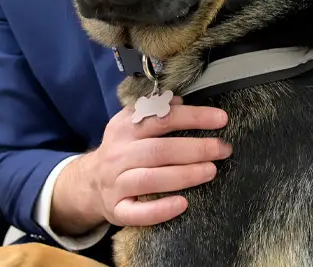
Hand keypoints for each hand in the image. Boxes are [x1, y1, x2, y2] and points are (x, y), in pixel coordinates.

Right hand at [49, 96, 232, 234]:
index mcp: (125, 129)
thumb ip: (154, 111)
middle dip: (195, 148)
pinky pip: (137, 213)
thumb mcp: (131, 125)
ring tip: (210, 170)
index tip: (221, 119)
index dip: (193, 117)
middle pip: (158, 149)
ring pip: (150, 179)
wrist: (88, 184)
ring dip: (183, 175)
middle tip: (223, 148)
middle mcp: (118, 155)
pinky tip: (183, 204)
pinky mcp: (116, 210)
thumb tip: (178, 100)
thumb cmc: (122, 151)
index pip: (161, 118)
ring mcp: (116, 183)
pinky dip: (160, 210)